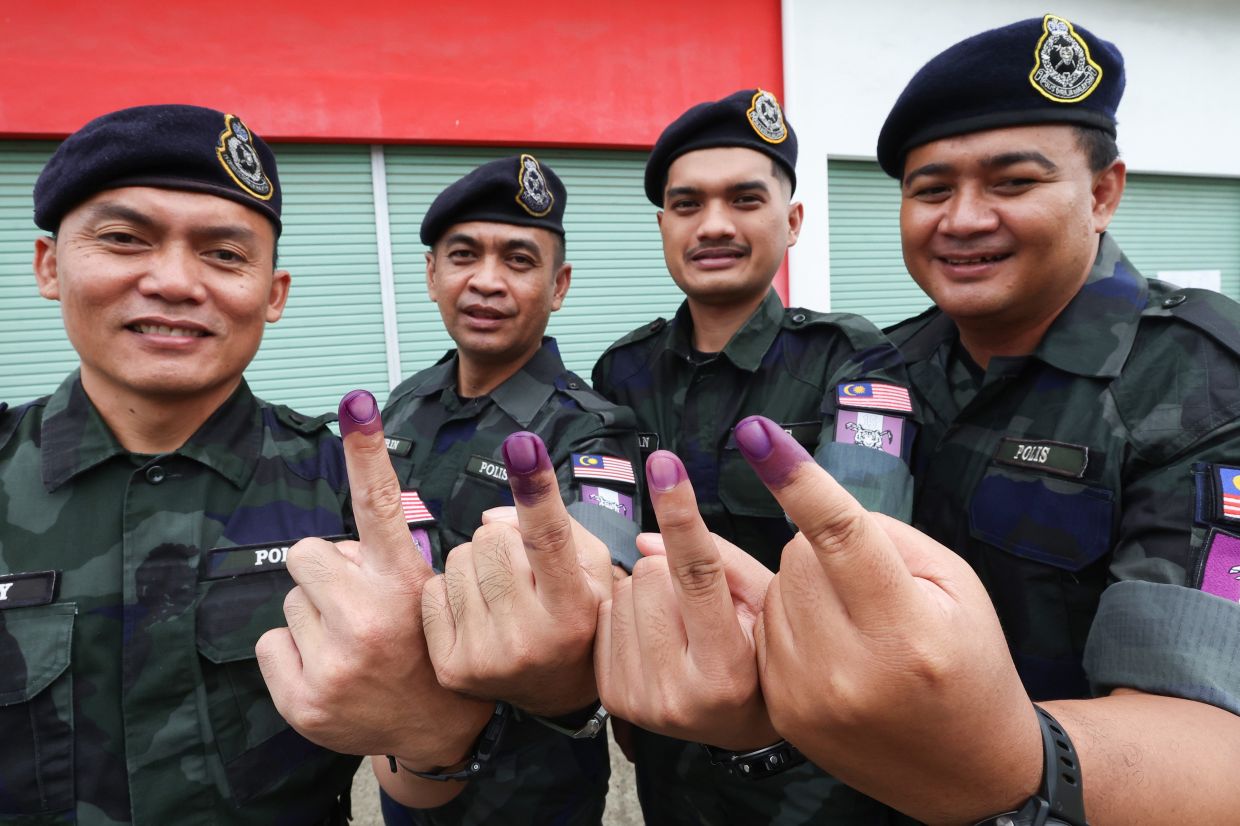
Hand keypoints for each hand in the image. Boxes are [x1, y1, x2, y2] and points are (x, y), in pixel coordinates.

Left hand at [256, 390, 491, 768]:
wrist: (438, 728)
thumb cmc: (427, 645)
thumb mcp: (428, 595)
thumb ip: (386, 559)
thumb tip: (337, 545)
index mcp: (405, 585)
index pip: (379, 504)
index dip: (367, 449)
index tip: (357, 401)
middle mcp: (369, 620)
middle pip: (309, 552)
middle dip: (326, 571)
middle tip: (358, 605)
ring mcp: (334, 664)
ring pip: (289, 600)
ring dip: (314, 614)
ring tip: (351, 642)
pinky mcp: (304, 700)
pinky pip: (271, 643)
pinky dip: (293, 654)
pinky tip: (330, 669)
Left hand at [421, 431, 613, 716]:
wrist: (556, 691)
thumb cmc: (579, 616)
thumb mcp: (594, 570)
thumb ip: (557, 528)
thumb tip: (491, 516)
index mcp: (572, 610)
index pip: (549, 538)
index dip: (536, 489)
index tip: (524, 445)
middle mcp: (529, 638)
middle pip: (491, 539)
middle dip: (502, 539)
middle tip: (520, 566)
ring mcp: (485, 657)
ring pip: (456, 560)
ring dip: (474, 563)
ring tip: (499, 592)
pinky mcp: (451, 667)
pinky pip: (431, 590)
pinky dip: (450, 590)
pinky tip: (476, 613)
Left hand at [596, 450, 776, 749]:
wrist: (739, 726)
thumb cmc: (763, 653)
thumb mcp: (770, 607)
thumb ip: (724, 563)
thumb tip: (646, 539)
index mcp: (727, 671)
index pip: (698, 575)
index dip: (682, 514)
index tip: (665, 465)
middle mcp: (679, 694)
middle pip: (651, 576)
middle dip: (671, 571)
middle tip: (698, 601)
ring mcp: (639, 701)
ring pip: (623, 591)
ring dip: (647, 592)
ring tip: (679, 623)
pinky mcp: (613, 697)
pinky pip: (603, 616)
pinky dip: (628, 613)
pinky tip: (655, 637)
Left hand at [735, 416, 1040, 823]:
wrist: (966, 768)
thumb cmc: (969, 663)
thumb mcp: (956, 585)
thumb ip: (886, 537)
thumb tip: (813, 509)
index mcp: (905, 630)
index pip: (840, 535)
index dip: (797, 478)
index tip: (755, 433)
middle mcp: (849, 669)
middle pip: (798, 557)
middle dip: (824, 552)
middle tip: (866, 584)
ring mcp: (809, 696)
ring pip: (777, 590)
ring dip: (805, 588)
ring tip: (853, 623)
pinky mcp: (783, 713)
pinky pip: (764, 631)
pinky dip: (791, 622)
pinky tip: (830, 646)